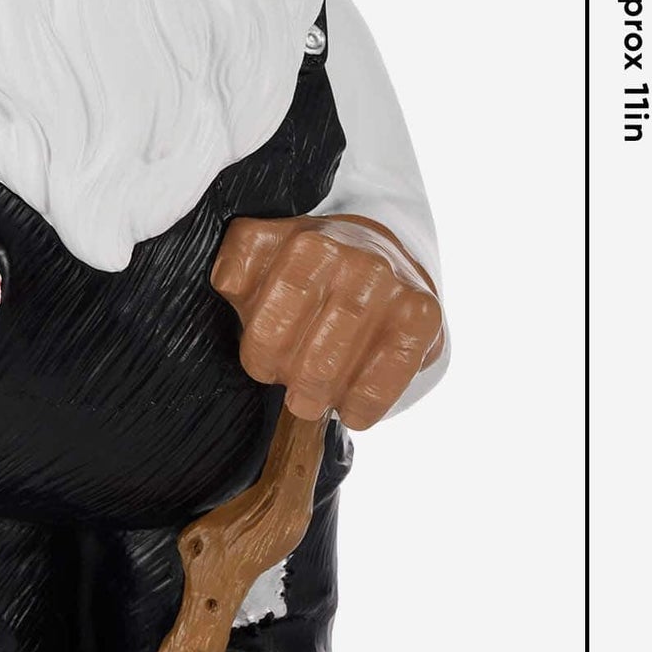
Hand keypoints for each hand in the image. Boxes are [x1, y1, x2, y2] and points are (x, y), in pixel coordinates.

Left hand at [211, 215, 444, 429]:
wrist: (385, 259)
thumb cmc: (314, 272)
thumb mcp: (269, 257)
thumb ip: (240, 266)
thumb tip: (229, 282)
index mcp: (304, 240)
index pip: (265, 312)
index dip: (259, 349)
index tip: (262, 363)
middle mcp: (351, 257)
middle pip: (299, 343)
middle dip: (288, 376)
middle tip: (291, 386)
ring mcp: (389, 284)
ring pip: (337, 362)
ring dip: (320, 394)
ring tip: (314, 400)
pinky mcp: (422, 314)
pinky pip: (386, 377)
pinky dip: (363, 404)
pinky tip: (351, 410)